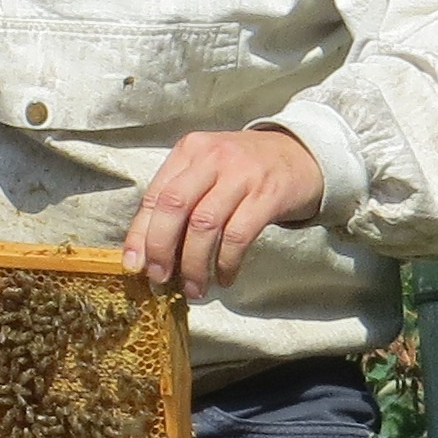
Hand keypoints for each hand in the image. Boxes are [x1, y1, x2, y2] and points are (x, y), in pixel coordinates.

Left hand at [123, 127, 323, 290]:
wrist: (303, 154)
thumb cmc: (246, 169)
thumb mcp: (209, 171)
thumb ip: (181, 199)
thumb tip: (152, 251)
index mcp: (189, 150)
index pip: (154, 195)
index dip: (140, 234)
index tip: (134, 266)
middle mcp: (212, 157)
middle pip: (173, 206)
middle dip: (161, 248)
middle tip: (160, 278)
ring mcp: (241, 174)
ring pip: (204, 225)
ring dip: (194, 263)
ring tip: (194, 288)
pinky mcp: (268, 194)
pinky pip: (238, 236)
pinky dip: (226, 262)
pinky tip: (224, 277)